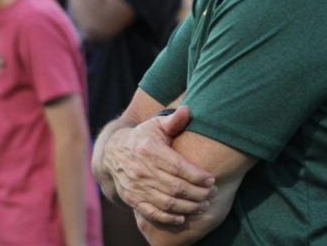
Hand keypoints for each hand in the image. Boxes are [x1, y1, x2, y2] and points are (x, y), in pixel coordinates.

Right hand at [102, 106, 215, 224]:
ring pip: (166, 202)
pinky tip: (183, 217)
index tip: (212, 179)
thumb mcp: (156, 124)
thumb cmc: (143, 137)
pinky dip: (168, 218)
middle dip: (198, 193)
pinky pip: (151, 212)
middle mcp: (141, 170)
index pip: (178, 167)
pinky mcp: (132, 199)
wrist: (113, 153)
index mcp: (150, 150)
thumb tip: (188, 110)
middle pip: (175, 187)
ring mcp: (136, 186)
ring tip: (203, 206)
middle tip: (212, 194)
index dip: (197, 175)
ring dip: (188, 207)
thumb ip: (173, 120)